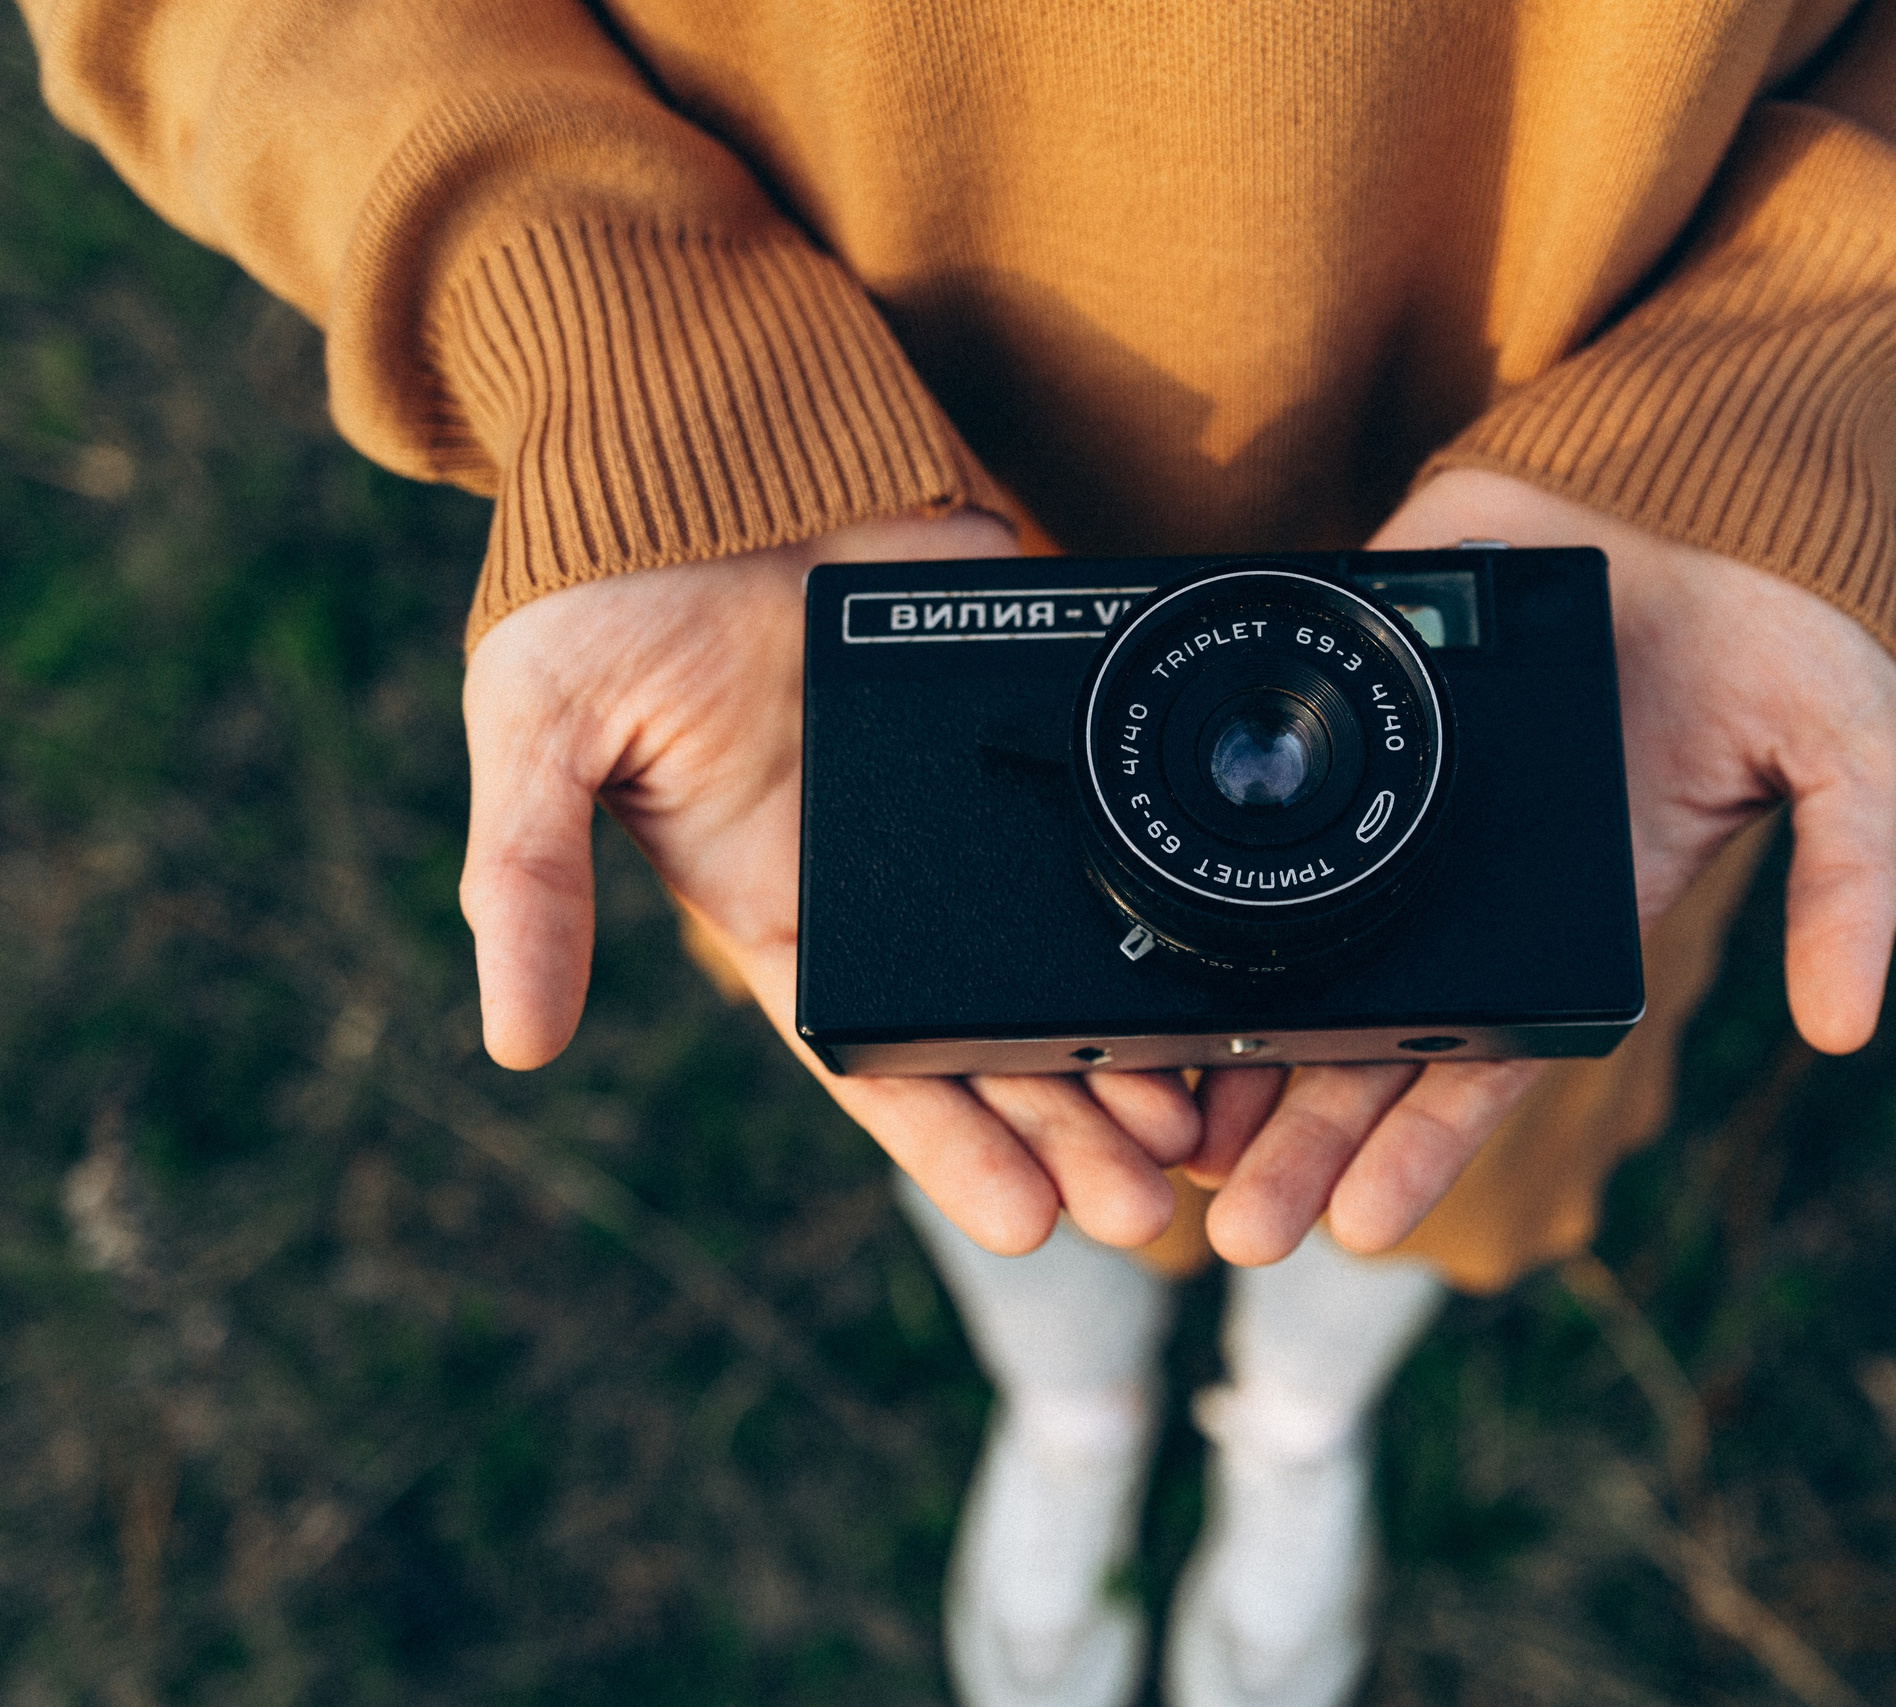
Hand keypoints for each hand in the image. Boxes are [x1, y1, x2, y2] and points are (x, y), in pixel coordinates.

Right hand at [459, 515, 1201, 1254]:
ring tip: (1208, 1127)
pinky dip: (1164, 904)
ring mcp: (969, 813)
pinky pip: (1113, 830)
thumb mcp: (539, 729)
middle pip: (997, 1039)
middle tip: (1156, 1208)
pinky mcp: (1034, 724)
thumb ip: (526, 878)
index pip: (877, 1060)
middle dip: (1071, 1128)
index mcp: (780, 909)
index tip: (1033, 1224)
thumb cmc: (602, 586)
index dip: (953, 1147)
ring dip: (1132, 1046)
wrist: (705, 426)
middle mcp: (886, 884)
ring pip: (1069, 958)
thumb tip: (513, 1041)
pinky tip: (1225, 968)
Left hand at [1189, 469, 1895, 1263]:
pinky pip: (1265, 793)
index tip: (1358, 1224)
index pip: (1487, 1055)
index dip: (1422, 1142)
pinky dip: (1203, 866)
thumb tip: (1848, 1025)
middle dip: (1301, 1129)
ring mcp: (1404, 792)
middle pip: (1369, 1031)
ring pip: (1296, 938)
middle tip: (1229, 1222)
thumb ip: (1852, 886)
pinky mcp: (1351, 688)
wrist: (1710, 464)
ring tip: (1157, 1125)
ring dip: (1233, 1034)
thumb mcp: (1846, 748)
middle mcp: (1474, 876)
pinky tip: (1143, 938)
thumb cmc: (1786, 617)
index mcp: (1577, 914)